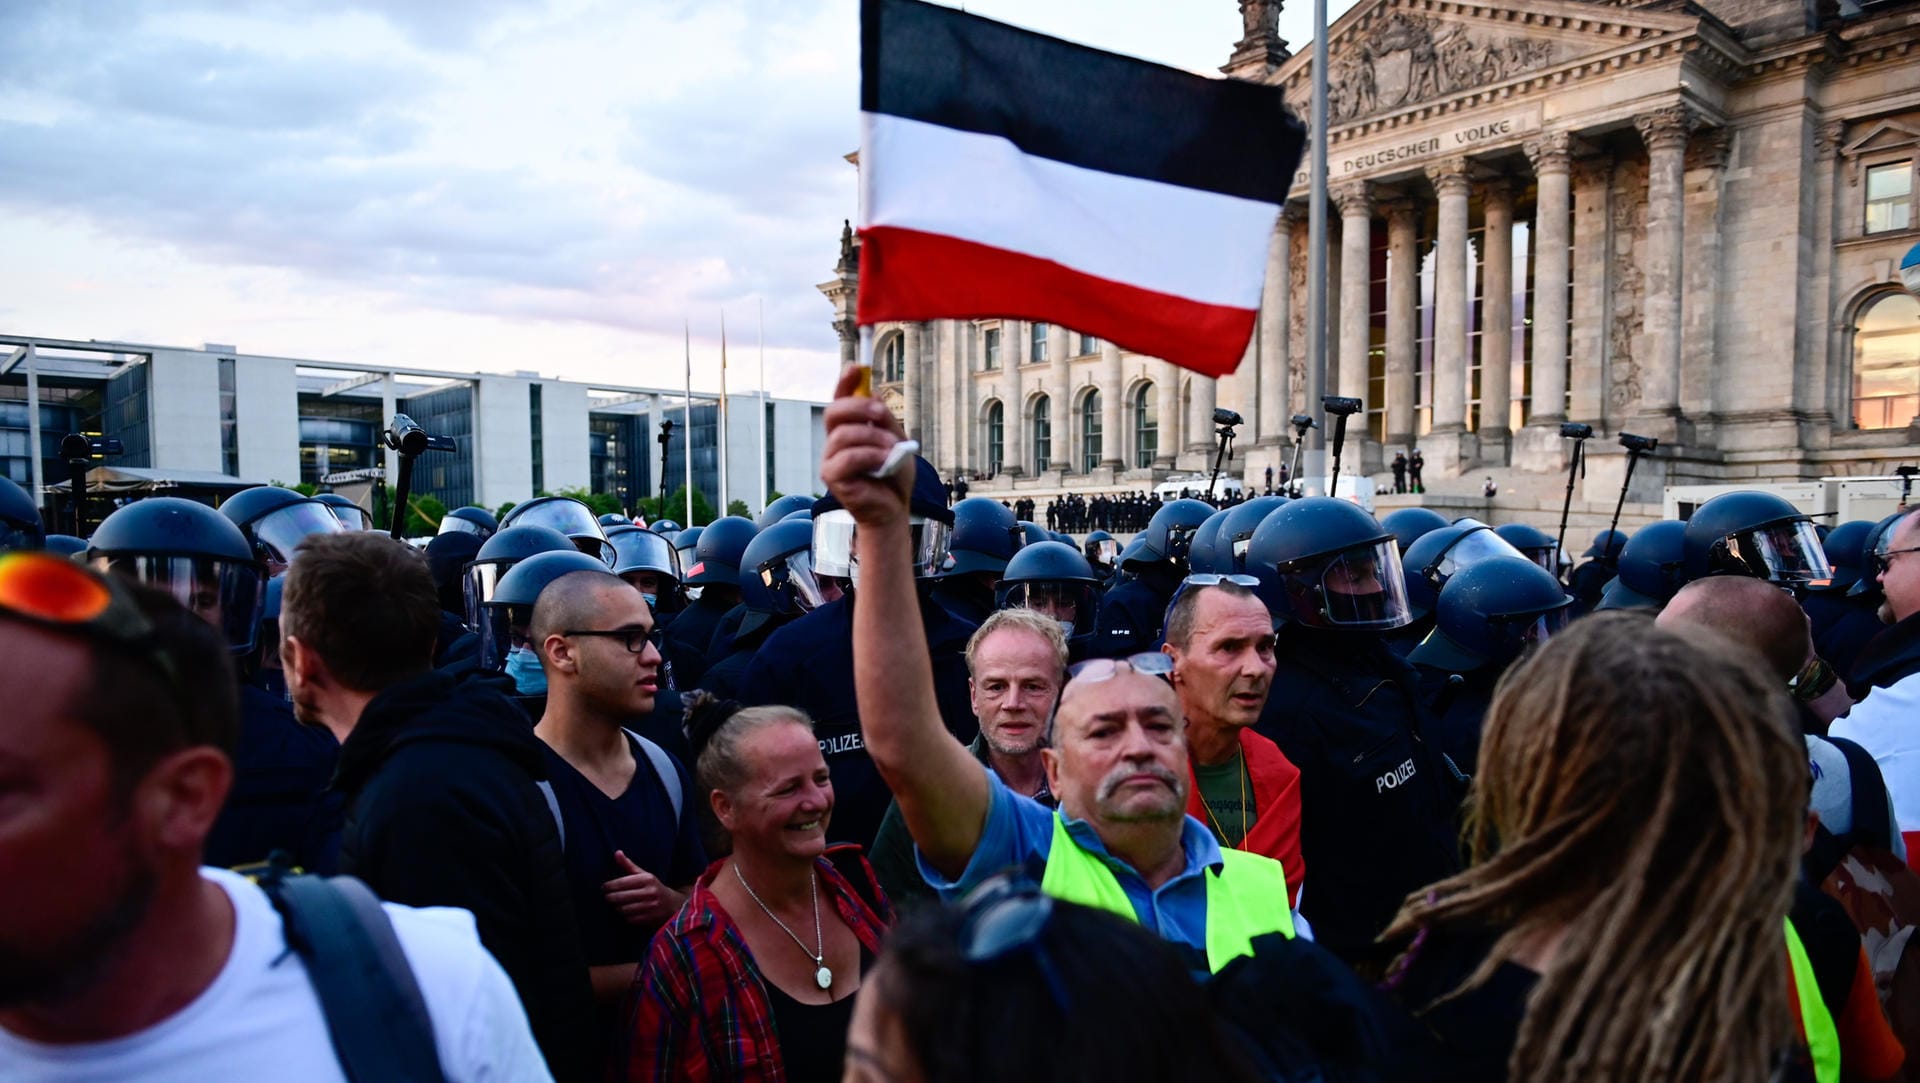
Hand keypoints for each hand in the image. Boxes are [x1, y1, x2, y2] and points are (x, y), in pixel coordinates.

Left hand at [603, 851, 685, 926]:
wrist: (672, 904)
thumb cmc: (654, 887)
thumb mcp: (644, 874)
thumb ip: (629, 865)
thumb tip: (617, 853)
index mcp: (648, 879)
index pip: (622, 883)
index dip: (609, 886)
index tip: (604, 887)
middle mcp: (650, 892)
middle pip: (620, 897)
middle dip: (610, 897)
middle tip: (607, 896)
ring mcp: (650, 907)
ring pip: (623, 909)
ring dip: (616, 907)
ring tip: (616, 904)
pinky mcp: (649, 918)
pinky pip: (629, 918)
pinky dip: (624, 915)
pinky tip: (625, 911)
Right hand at [822, 365, 913, 527]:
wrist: (894, 510)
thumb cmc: (893, 477)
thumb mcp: (895, 441)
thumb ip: (884, 421)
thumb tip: (873, 395)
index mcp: (850, 429)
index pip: (840, 400)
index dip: (845, 382)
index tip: (856, 367)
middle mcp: (835, 442)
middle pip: (833, 412)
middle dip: (857, 407)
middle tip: (880, 412)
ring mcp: (830, 459)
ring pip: (843, 435)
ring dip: (872, 437)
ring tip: (891, 450)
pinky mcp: (832, 478)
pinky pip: (846, 457)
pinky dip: (869, 456)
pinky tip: (883, 463)